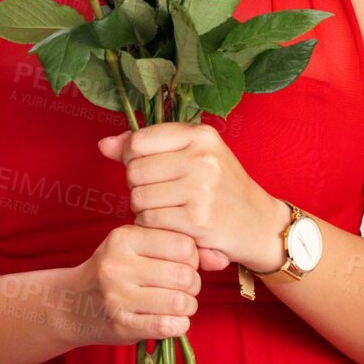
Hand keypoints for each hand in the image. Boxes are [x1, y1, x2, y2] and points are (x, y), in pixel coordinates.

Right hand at [71, 224, 203, 345]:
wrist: (70, 305)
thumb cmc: (113, 271)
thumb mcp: (135, 246)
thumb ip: (176, 245)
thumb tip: (220, 259)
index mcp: (123, 238)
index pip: (183, 245)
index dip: (192, 257)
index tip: (184, 264)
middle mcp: (117, 265)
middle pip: (184, 275)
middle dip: (193, 284)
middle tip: (185, 288)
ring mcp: (117, 297)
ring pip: (180, 302)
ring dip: (188, 306)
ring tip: (180, 304)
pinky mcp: (121, 325)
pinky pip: (167, 326)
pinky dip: (179, 325)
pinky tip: (174, 321)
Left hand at [97, 122, 287, 273]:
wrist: (260, 224)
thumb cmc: (222, 188)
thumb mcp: (193, 156)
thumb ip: (147, 147)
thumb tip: (103, 145)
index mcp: (201, 135)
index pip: (138, 141)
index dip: (133, 159)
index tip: (150, 170)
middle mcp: (202, 157)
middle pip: (134, 171)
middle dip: (139, 187)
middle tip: (163, 195)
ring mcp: (201, 188)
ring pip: (138, 198)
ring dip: (145, 210)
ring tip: (169, 210)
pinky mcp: (197, 220)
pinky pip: (149, 221)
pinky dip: (154, 227)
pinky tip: (173, 226)